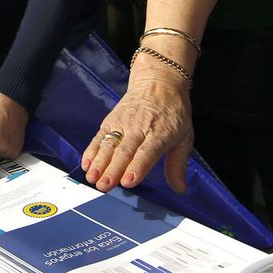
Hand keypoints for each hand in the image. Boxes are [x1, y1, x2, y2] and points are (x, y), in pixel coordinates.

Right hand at [81, 56, 194, 192]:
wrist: (158, 83)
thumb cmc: (173, 112)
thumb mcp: (185, 137)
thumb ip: (179, 164)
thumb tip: (180, 189)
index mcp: (161, 133)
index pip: (147, 152)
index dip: (137, 167)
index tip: (128, 181)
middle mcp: (139, 128)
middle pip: (124, 151)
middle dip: (113, 169)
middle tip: (104, 185)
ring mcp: (123, 123)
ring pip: (109, 144)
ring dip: (99, 162)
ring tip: (92, 177)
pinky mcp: (111, 120)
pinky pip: (99, 136)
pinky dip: (91, 150)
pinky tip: (86, 163)